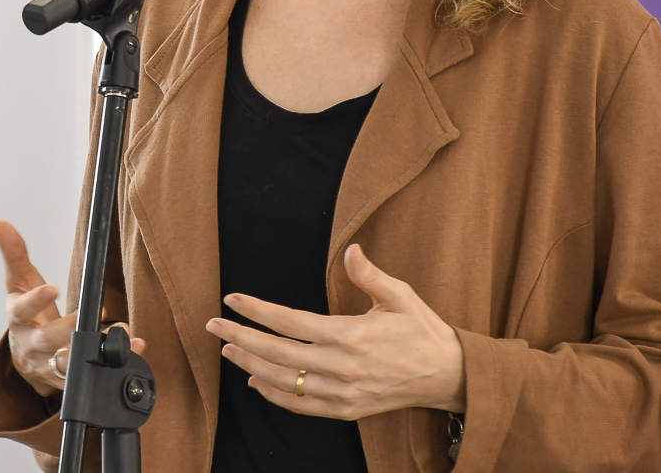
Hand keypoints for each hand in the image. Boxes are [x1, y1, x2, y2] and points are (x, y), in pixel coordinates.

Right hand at [0, 219, 143, 396]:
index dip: (36, 300)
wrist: (25, 356)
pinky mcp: (64, 381)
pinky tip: (133, 350)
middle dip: (69, 328)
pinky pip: (89, 375)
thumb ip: (13, 253)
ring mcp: (46, 366)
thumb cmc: (25, 313)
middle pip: (46, 341)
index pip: (22, 310)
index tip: (53, 288)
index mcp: (18, 319)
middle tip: (92, 312)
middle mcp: (30, 345)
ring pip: (68, 364)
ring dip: (94, 349)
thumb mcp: (18, 282)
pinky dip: (112, 364)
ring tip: (119, 334)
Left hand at [204, 243, 464, 419]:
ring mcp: (342, 392)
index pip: (290, 322)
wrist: (448, 376)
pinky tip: (256, 381)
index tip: (232, 299)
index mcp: (350, 335)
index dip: (256, 311)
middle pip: (277, 353)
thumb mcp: (401, 295)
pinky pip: (301, 406)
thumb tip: (350, 250)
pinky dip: (275, 395)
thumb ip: (370, 274)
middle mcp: (341, 367)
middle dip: (240, 338)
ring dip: (251, 365)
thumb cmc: (422, 330)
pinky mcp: (347, 410)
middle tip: (212, 325)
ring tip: (227, 349)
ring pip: (283, 382)